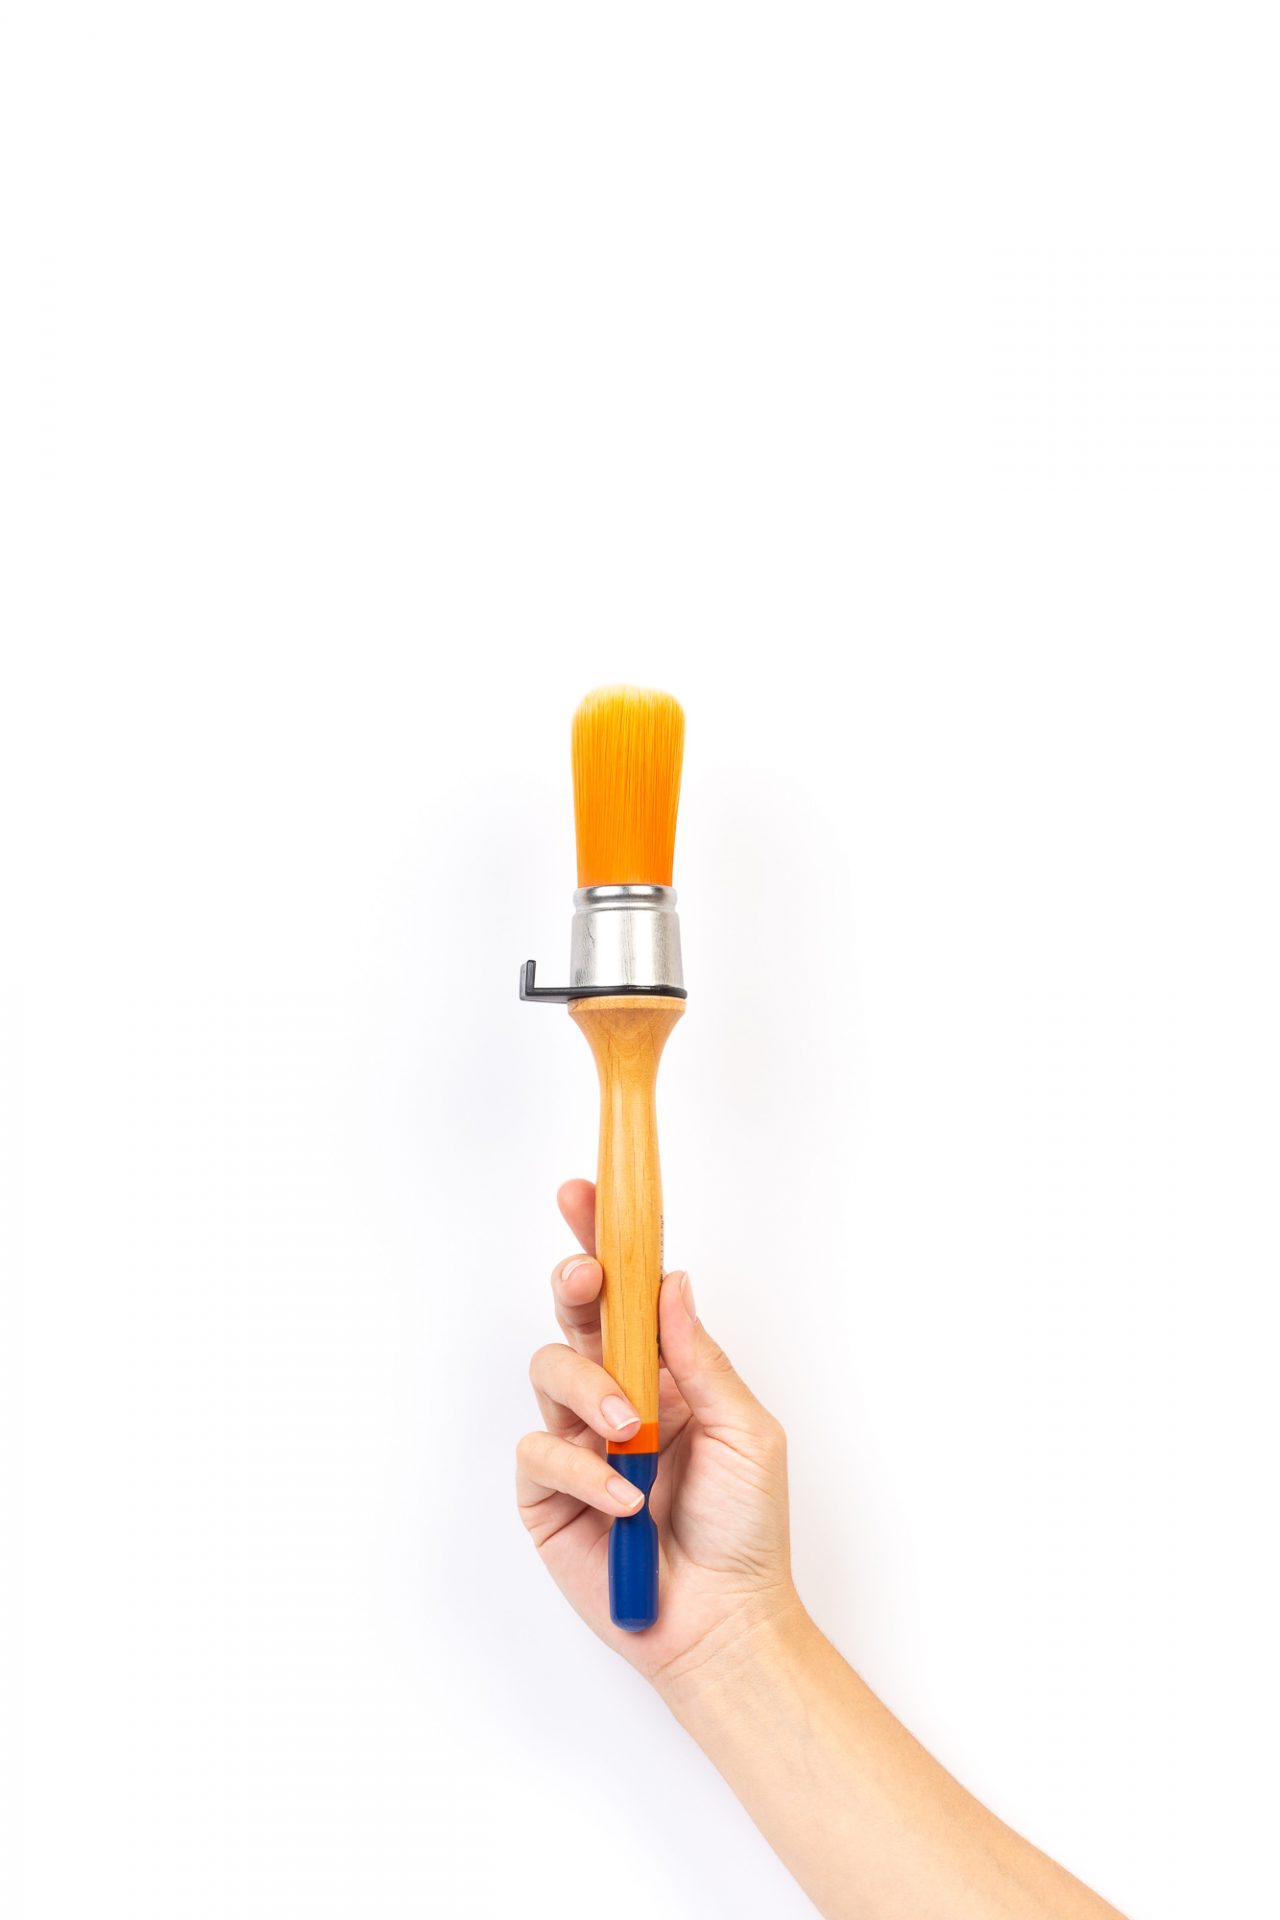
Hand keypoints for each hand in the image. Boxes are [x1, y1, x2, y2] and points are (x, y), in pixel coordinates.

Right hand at [516, 1179, 800, 1687]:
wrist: (724, 1620)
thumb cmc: (746, 1529)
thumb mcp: (746, 1429)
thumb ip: (700, 1357)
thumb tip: (670, 1280)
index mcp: (667, 1372)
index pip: (628, 1295)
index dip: (603, 1241)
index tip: (585, 1193)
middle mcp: (617, 1396)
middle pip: (575, 1315)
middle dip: (575, 1283)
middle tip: (588, 1279)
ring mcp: (579, 1442)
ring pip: (548, 1371)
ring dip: (590, 1389)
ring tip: (634, 1432)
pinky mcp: (547, 1493)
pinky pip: (540, 1451)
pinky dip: (584, 1470)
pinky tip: (624, 1498)